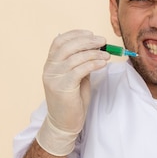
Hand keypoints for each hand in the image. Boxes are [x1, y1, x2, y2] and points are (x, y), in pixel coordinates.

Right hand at [36, 30, 108, 155]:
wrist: (64, 123)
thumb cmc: (72, 100)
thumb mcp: (76, 77)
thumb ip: (80, 63)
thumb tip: (95, 48)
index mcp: (50, 64)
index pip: (59, 42)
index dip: (75, 34)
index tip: (91, 34)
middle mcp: (49, 69)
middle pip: (67, 46)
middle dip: (87, 41)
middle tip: (103, 41)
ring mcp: (54, 78)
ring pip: (75, 57)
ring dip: (94, 53)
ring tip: (107, 55)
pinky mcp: (62, 87)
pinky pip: (80, 70)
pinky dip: (93, 63)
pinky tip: (103, 63)